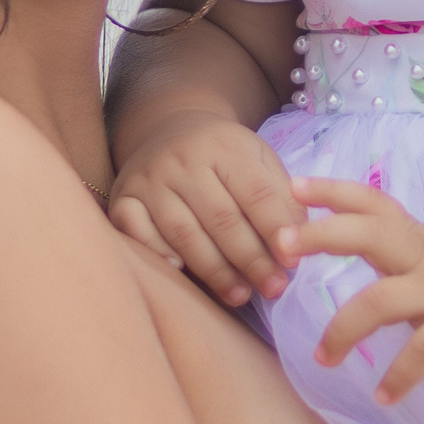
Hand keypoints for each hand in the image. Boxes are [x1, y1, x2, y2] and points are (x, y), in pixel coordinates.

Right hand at [108, 111, 303, 308]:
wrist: (169, 128)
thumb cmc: (224, 154)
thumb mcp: (258, 159)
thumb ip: (281, 196)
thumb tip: (299, 240)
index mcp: (225, 145)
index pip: (255, 193)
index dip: (276, 230)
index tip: (293, 263)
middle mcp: (183, 160)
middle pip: (221, 218)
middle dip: (251, 259)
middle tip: (272, 288)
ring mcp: (149, 179)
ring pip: (182, 232)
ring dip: (214, 270)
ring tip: (240, 295)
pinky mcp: (124, 196)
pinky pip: (138, 234)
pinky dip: (159, 255)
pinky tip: (181, 273)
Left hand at [285, 179, 423, 404]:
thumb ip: (405, 248)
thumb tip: (354, 248)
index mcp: (420, 235)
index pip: (373, 201)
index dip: (333, 191)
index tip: (294, 186)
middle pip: (369, 235)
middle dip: (321, 237)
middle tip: (280, 245)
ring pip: (382, 302)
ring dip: (342, 331)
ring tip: (322, 359)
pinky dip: (399, 377)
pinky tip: (383, 396)